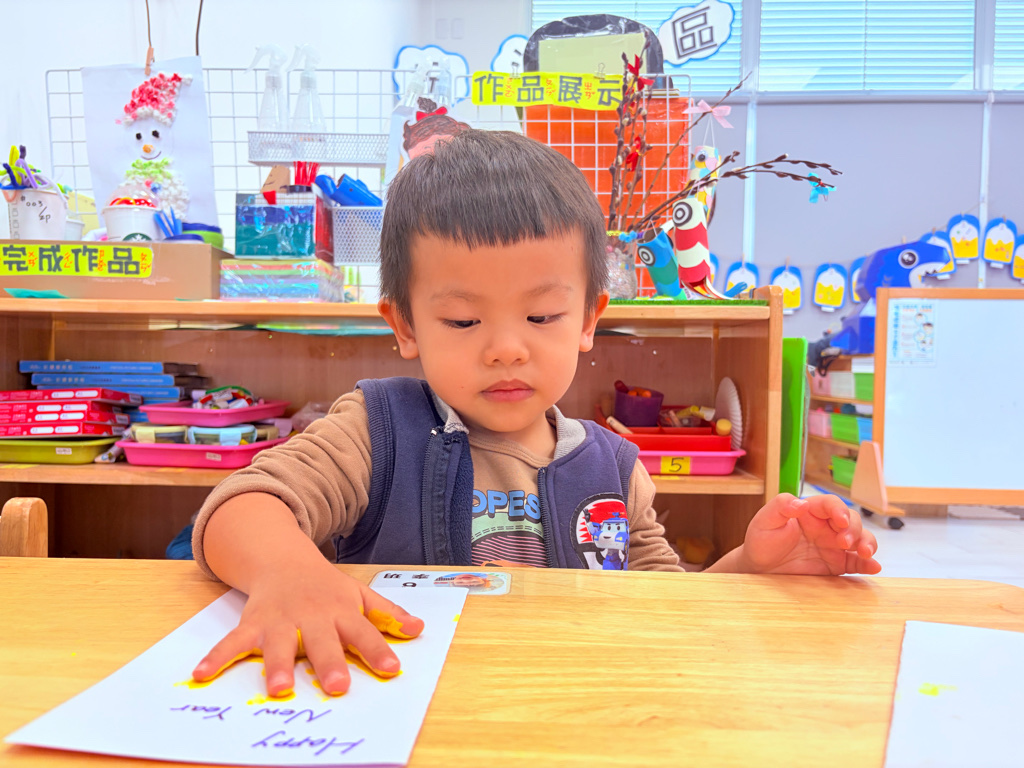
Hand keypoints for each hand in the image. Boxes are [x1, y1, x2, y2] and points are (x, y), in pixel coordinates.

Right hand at [191, 561, 423, 696]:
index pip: (364, 633)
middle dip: (329, 663)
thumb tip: (419, 629)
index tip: (392, 670)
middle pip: (323, 642)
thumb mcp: (359, 595)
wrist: (283, 559)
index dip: (378, 651)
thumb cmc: (326, 587)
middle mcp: (312, 617)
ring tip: (280, 689)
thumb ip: (387, 614)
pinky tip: (202, 674)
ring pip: (280, 644)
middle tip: (337, 687)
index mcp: (341, 612)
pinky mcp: (253, 623)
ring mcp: (281, 620)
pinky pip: (234, 642)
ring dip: (278, 665)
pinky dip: (217, 657)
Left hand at [738, 494, 879, 575]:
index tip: (840, 521)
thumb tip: (800, 503)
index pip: (831, 504)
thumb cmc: (761, 541)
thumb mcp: (764, 521)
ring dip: (867, 544)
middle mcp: (826, 526)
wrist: (760, 568)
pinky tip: (874, 567)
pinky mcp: (837, 565)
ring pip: (859, 539)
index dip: (839, 510)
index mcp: (811, 511)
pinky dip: (868, 564)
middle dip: (853, 529)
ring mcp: (833, 545)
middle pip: (851, 521)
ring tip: (865, 553)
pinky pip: (856, 563)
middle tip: (844, 542)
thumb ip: (780, 507)